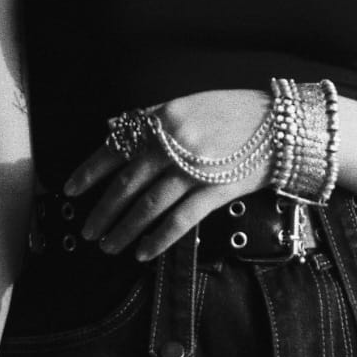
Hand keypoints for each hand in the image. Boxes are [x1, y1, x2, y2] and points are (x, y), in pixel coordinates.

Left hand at [64, 88, 271, 259]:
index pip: (115, 147)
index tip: (71, 190)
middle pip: (127, 183)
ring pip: (149, 206)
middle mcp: (175, 143)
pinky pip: (180, 220)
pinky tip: (143, 252)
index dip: (89, 171)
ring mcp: (196, 169)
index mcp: (163, 118)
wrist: (284, 125)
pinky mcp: (217, 191)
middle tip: (87, 230)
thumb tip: (113, 130)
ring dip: (124, 229)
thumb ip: (151, 117)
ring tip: (109, 246)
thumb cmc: (236, 112)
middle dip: (103, 210)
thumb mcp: (189, 103)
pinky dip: (158, 238)